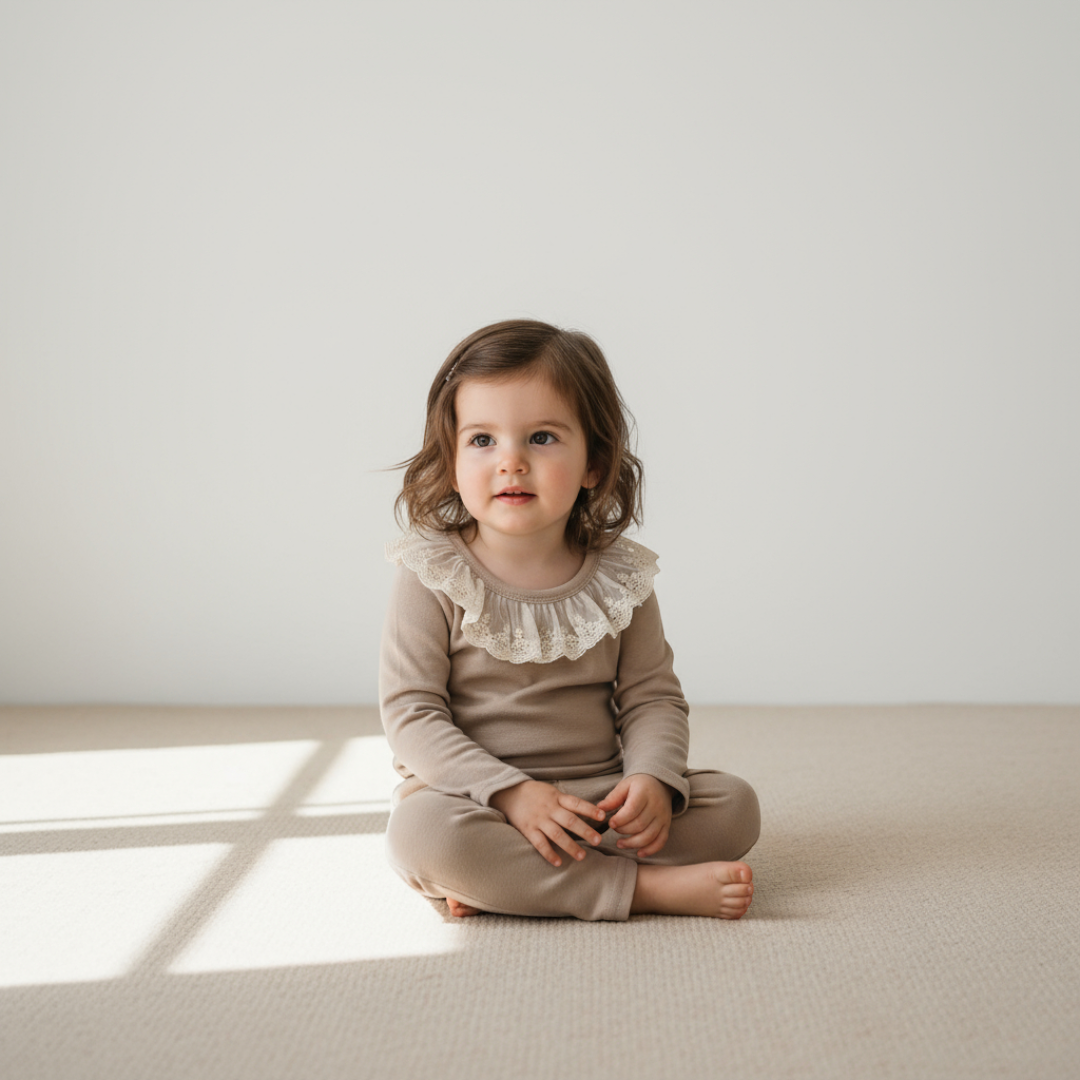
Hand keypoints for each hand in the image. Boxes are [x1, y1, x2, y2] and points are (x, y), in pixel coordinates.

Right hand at [490, 780, 606, 867]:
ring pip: (557, 834)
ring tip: (582, 856)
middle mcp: (549, 809)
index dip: (590, 809)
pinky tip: (558, 862)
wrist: (509, 793)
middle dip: (585, 831)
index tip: (603, 816)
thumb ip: (565, 802)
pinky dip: (549, 853)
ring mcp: (539, 820)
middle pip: (570, 821)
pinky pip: (540, 843)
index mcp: (557, 798)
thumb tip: (586, 811)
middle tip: (597, 841)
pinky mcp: (528, 830)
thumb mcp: (551, 792)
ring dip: (570, 846)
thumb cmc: (534, 793)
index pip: (576, 803)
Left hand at [597, 773, 672, 857]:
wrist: (659, 783)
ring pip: (649, 836)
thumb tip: (599, 809)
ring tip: (620, 844)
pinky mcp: (667, 825)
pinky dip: (650, 850)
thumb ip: (613, 798)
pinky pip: (661, 841)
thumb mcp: (625, 785)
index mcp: (644, 793)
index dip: (620, 820)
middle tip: (614, 829)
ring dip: (633, 843)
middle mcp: (656, 806)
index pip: (632, 810)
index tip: (610, 823)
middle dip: (624, 831)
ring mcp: (663, 817)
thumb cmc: (638, 785)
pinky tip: (639, 853)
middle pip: (639, 824)